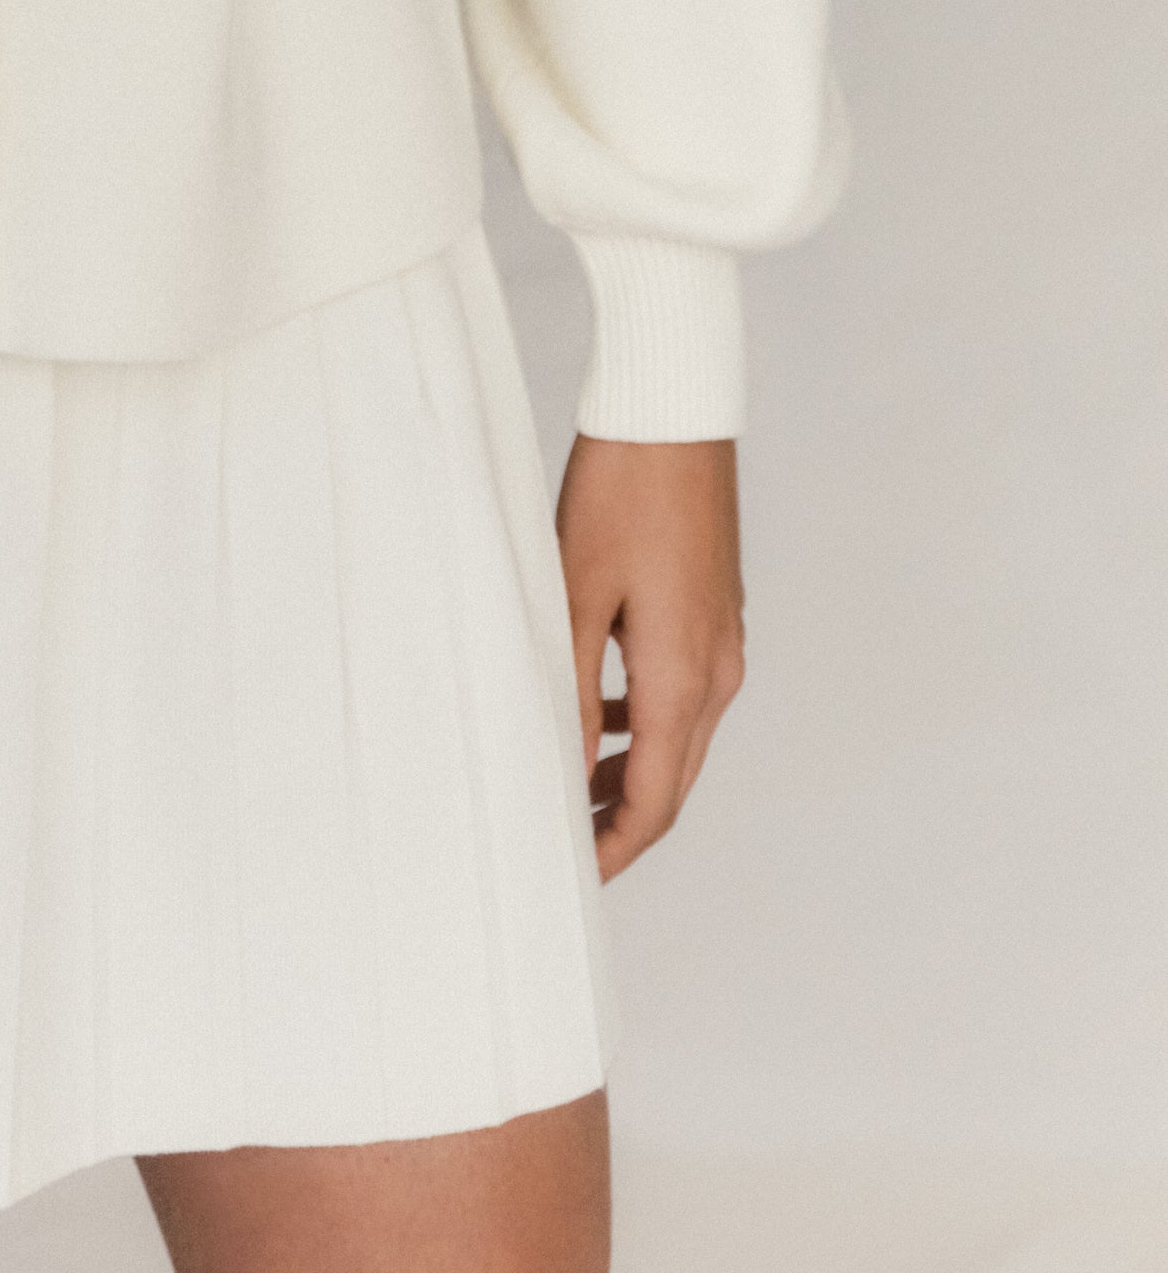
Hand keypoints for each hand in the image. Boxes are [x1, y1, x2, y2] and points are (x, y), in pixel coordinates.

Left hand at [555, 433, 745, 878]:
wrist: (672, 411)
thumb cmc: (617, 491)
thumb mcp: (574, 592)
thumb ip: (573, 688)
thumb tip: (568, 769)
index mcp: (685, 676)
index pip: (657, 799)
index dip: (615, 847)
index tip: (574, 874)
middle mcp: (718, 669)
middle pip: (676, 777)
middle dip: (622, 819)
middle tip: (564, 842)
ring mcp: (723, 638)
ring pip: (681, 735)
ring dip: (633, 769)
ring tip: (571, 783)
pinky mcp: (715, 610)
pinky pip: (684, 691)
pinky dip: (646, 720)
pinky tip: (602, 709)